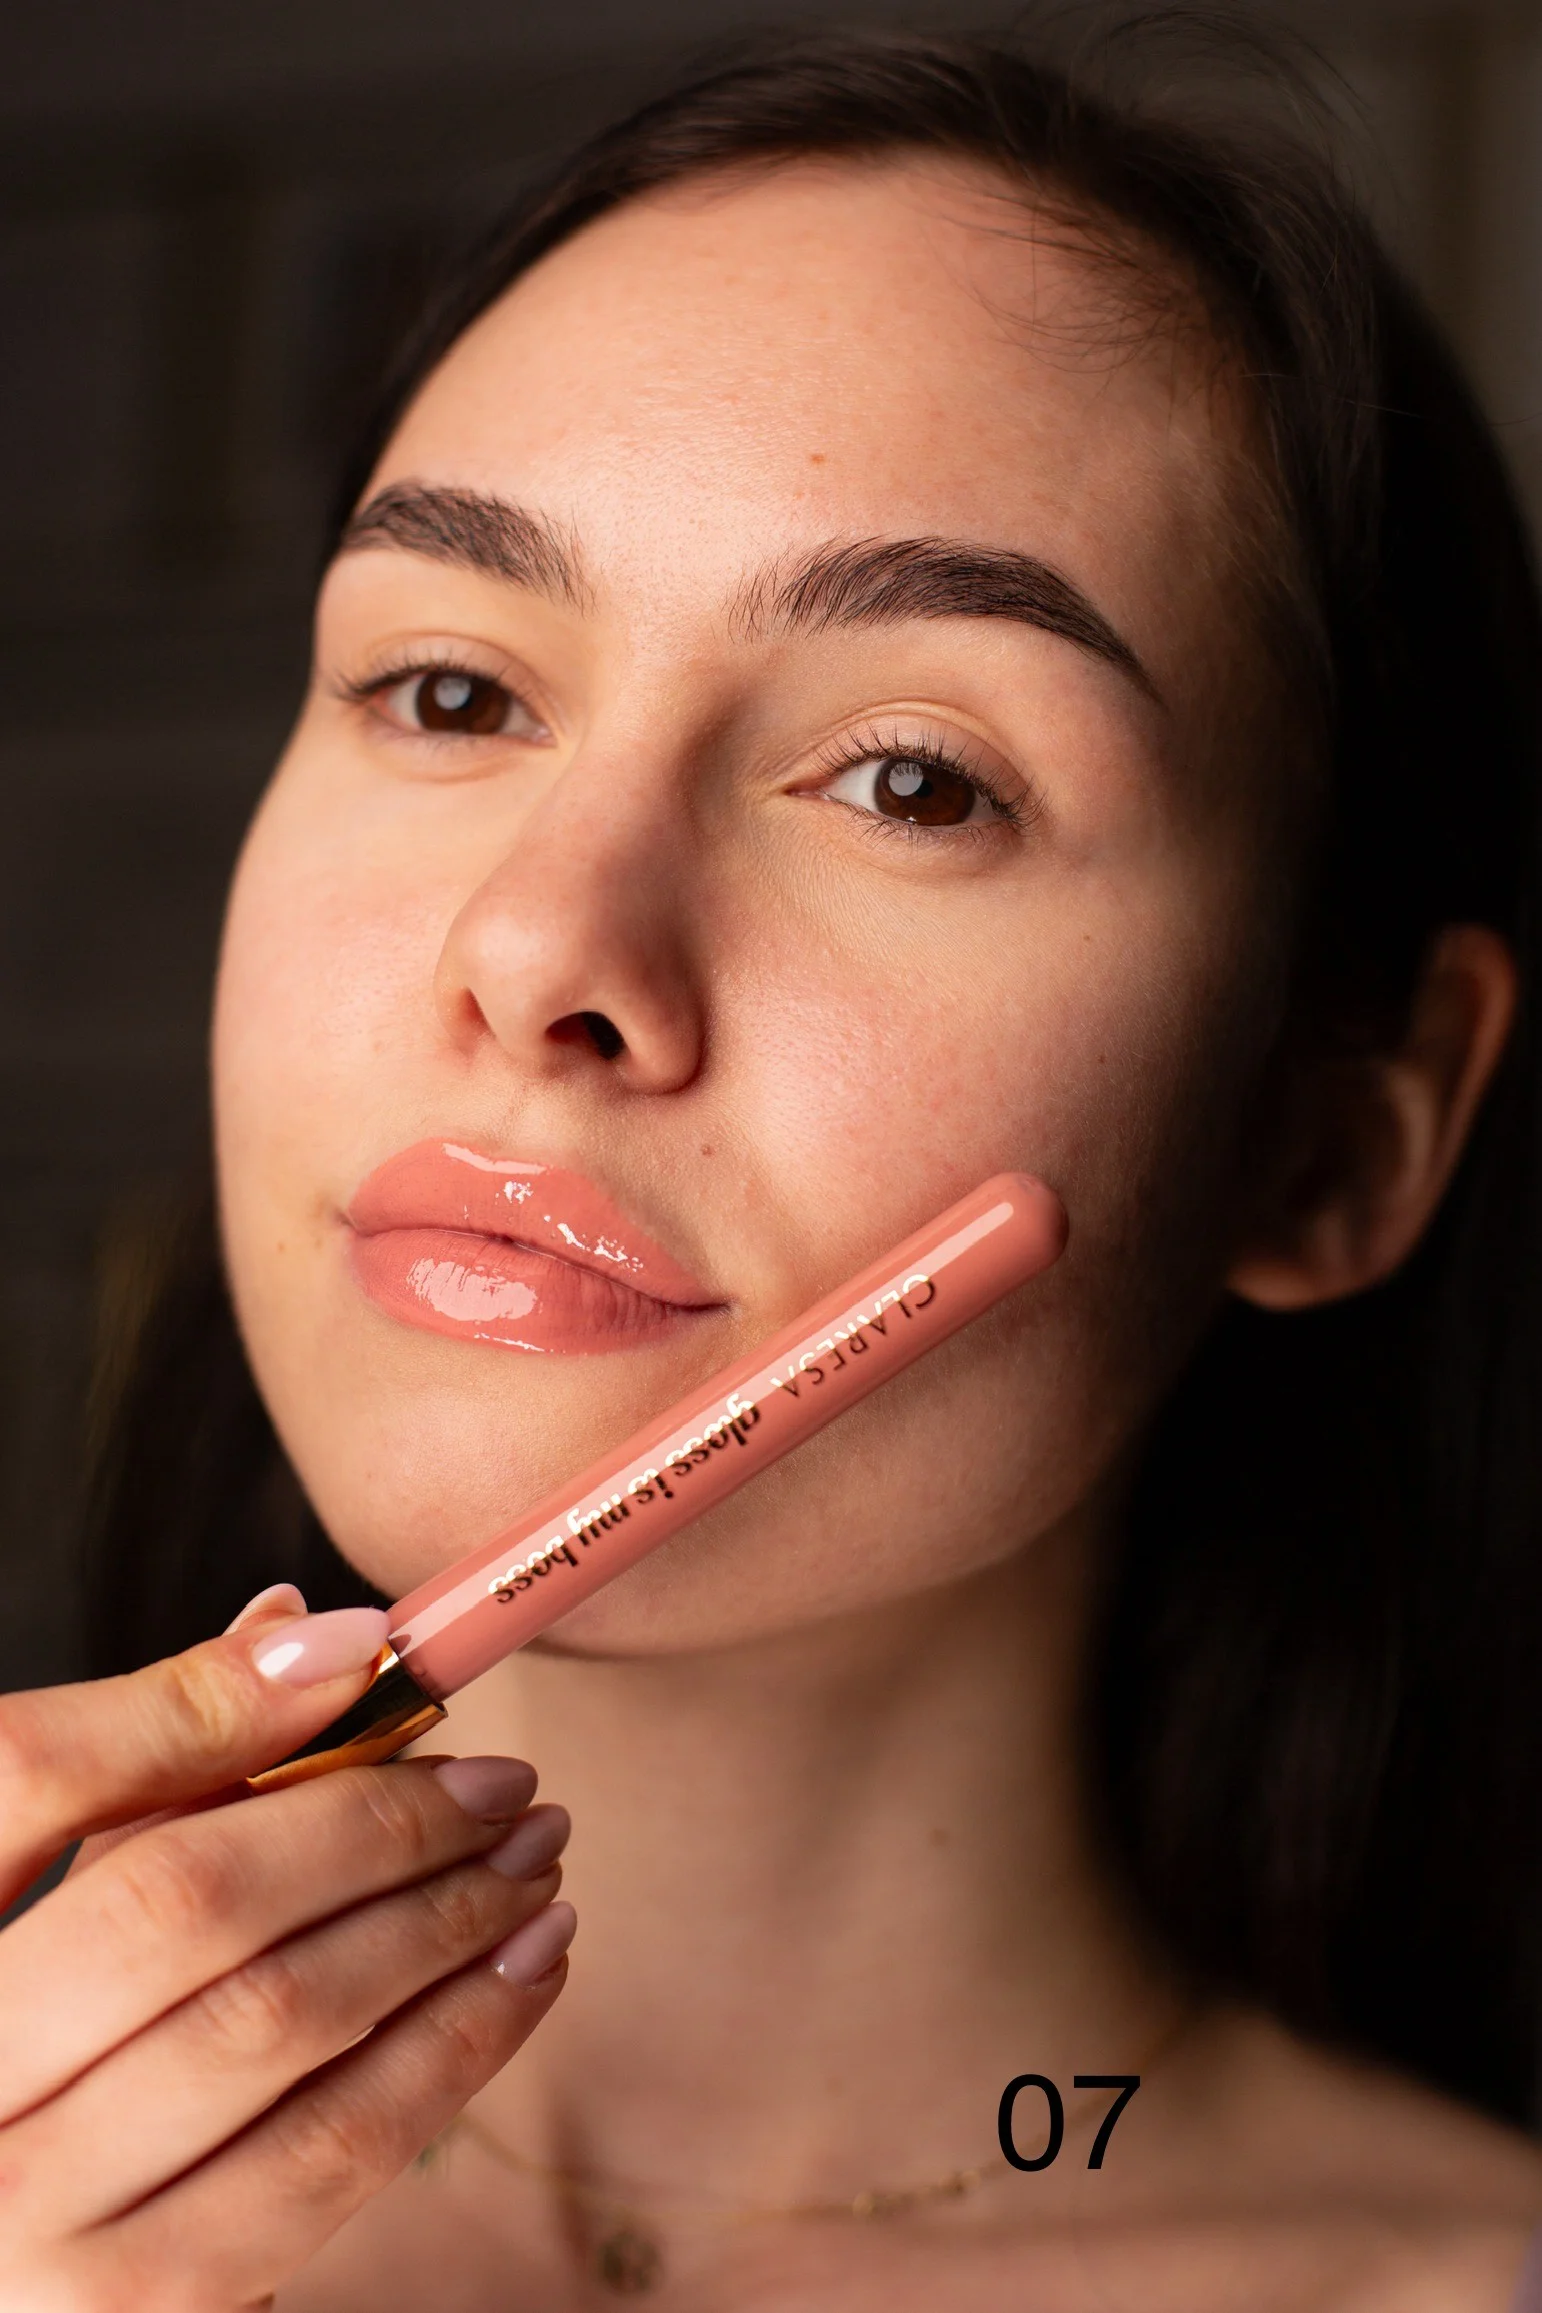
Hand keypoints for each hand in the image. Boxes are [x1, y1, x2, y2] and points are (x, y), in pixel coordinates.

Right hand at [0, 1585, 574, 2310]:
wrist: (5, 2278)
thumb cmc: (34, 2068)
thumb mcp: (47, 1910)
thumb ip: (152, 1776)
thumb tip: (303, 1638)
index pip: (26, 1769)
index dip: (202, 1698)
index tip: (365, 1650)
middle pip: (181, 1897)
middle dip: (371, 1821)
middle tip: (504, 1783)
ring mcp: (19, 2223)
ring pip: (276, 2022)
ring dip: (442, 1924)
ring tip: (537, 1866)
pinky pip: (327, 2154)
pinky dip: (450, 2046)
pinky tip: (520, 1978)